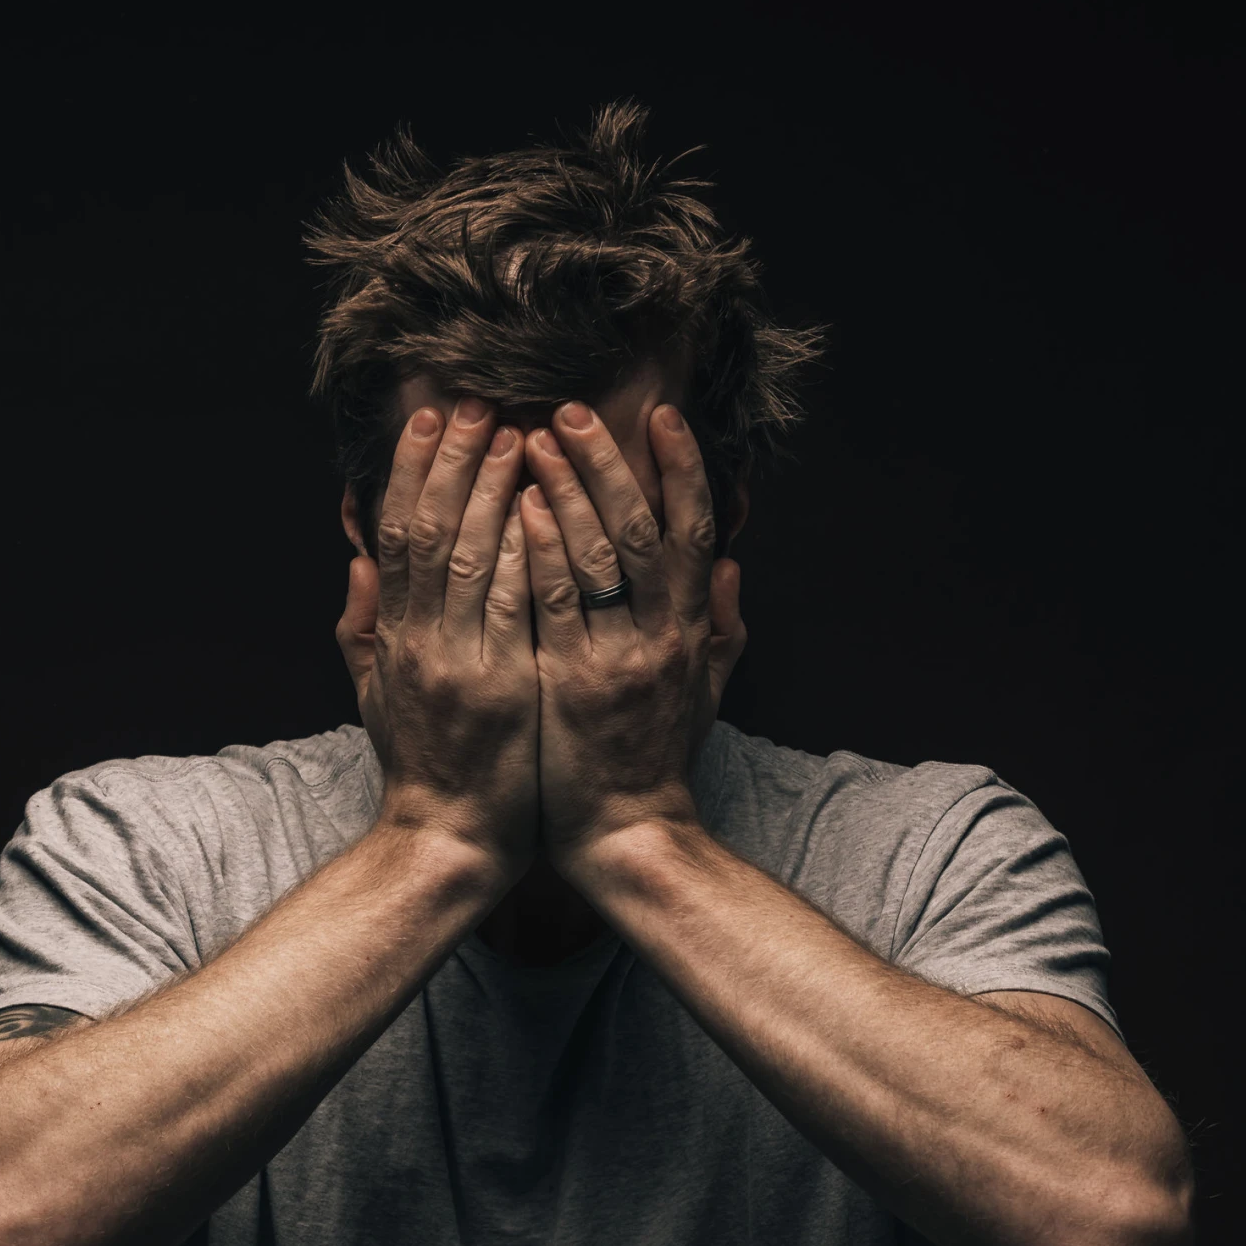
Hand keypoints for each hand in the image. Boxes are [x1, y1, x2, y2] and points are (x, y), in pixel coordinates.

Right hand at [337, 398, 539, 884]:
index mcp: (394, 636)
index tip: (430, 417)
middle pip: (430, 532)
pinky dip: (526, 552)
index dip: (410, 470)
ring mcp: (461, 663)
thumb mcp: (375, 694)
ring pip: (471, 558)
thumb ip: (364, 626)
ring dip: (493, 489)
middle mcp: (421, 642)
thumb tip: (357, 560)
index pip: (397, 535)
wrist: (448, 841)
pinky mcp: (504, 688)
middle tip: (477, 401)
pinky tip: (544, 505)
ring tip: (517, 432)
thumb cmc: (423, 767)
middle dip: (453, 461)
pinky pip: (514, 606)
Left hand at [517, 400, 746, 878]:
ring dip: (565, 491)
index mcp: (691, 631)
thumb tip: (730, 562)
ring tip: (533, 438)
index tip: (660, 415)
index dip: (682, 469)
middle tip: (570, 410)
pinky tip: (515, 508)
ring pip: (597, 557)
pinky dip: (538, 552)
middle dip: (608, 463)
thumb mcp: (707, 690)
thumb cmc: (657, 758)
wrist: (627, 834)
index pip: (693, 531)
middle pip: (643, 529)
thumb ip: (722, 625)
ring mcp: (617, 659)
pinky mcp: (570, 685)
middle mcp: (661, 637)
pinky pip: (554, 606)